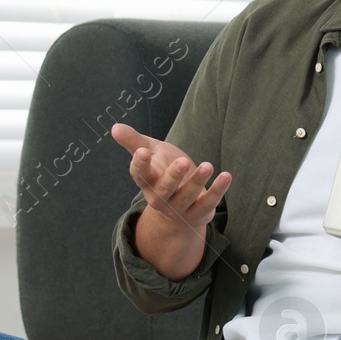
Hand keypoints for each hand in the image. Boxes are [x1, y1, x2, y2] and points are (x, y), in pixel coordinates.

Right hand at [111, 123, 230, 235]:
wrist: (180, 208)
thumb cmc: (162, 173)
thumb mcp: (150, 153)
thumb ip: (134, 141)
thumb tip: (114, 127)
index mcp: (147, 182)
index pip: (139, 175)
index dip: (140, 164)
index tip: (142, 151)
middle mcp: (160, 198)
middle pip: (164, 189)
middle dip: (173, 176)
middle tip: (183, 161)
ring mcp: (179, 208)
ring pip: (187, 196)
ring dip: (198, 181)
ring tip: (208, 165)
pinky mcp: (199, 212)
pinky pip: (208, 203)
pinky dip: (218, 190)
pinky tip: (226, 176)